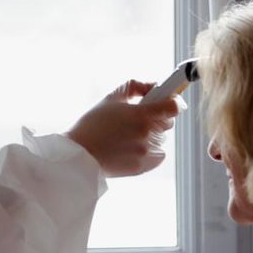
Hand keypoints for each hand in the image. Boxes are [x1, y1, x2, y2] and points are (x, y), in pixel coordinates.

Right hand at [66, 80, 182, 177]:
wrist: (79, 155)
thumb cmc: (92, 125)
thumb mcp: (110, 98)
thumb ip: (135, 86)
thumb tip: (153, 86)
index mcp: (141, 114)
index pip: (173, 106)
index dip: (173, 102)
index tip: (168, 101)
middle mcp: (146, 133)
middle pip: (168, 123)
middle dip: (158, 118)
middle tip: (140, 118)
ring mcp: (146, 151)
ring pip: (161, 139)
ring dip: (151, 135)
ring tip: (129, 136)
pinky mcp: (143, 166)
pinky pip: (158, 155)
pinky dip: (150, 151)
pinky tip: (132, 148)